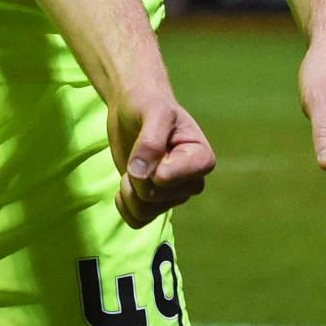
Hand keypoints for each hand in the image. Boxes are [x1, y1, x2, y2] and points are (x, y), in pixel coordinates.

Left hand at [106, 90, 217, 227]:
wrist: (133, 107)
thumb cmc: (148, 104)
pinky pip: (137, 220)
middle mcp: (191, 181)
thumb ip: (150, 142)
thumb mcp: (153, 113)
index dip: (149, 164)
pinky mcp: (155, 201)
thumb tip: (140, 174)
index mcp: (201, 159)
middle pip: (154, 196)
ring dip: (128, 191)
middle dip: (136, 175)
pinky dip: (124, 205)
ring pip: (145, 211)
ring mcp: (173, 194)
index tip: (150, 141)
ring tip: (132, 167)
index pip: (167, 179)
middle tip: (138, 151)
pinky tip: (125, 184)